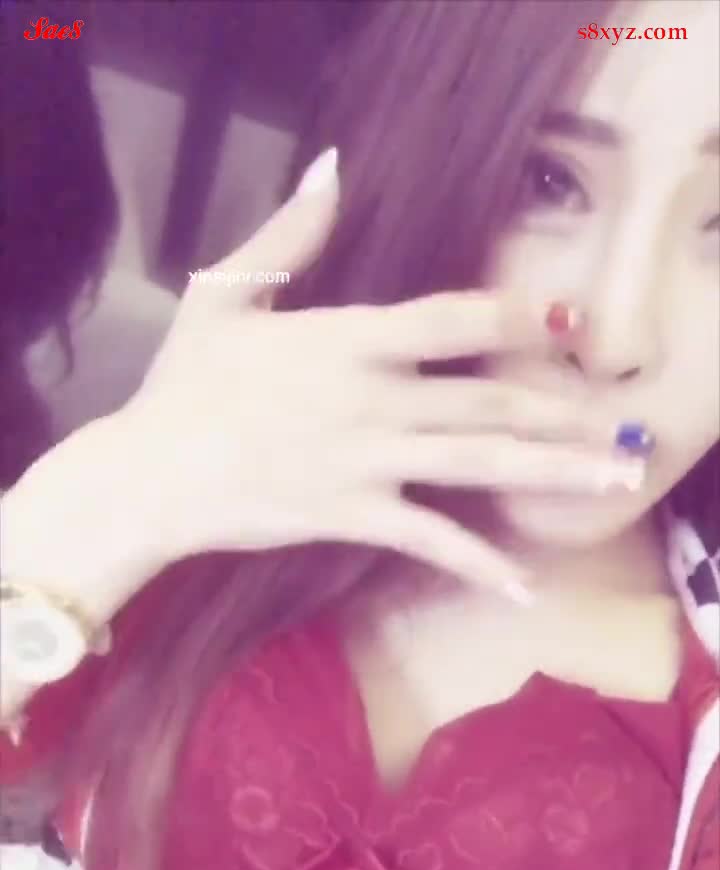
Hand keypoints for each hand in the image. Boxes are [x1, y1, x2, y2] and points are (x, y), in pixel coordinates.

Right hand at [105, 148, 641, 599]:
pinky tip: (523, 585)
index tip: (560, 323)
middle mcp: (372, 398)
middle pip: (486, 398)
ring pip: (478, 463)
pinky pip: (429, 541)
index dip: (513, 318)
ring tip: (613, 483)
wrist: (149, 474)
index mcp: (346, 338)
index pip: (450, 320)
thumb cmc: (183, 386)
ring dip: (552, 473)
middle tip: (618, 425)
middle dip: (559, 411)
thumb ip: (288, 234)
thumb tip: (332, 167)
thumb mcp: (225, 294)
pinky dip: (477, 564)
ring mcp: (368, 461)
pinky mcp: (353, 516)